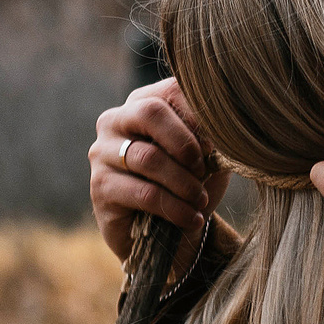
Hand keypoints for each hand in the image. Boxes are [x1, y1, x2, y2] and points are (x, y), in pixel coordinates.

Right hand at [88, 77, 229, 264]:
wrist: (169, 234)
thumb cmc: (189, 185)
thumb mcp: (208, 158)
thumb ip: (213, 138)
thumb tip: (223, 130)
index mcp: (144, 102)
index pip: (171, 89)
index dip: (199, 115)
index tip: (216, 145)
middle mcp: (116, 120)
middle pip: (150, 112)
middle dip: (185, 143)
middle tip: (203, 169)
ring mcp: (103, 153)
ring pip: (149, 157)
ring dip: (184, 182)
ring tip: (201, 200)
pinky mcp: (100, 187)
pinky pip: (144, 193)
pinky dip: (175, 208)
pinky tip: (192, 219)